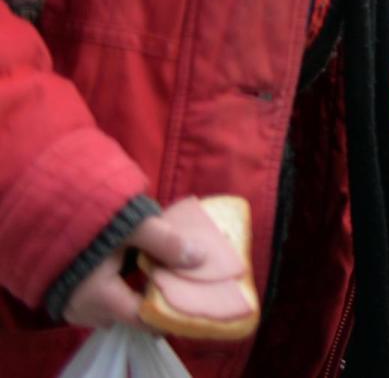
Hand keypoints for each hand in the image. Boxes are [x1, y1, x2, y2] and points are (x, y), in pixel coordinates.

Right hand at [62, 212, 203, 329]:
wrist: (49, 208)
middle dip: (153, 300)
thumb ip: (166, 243)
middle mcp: (83, 309)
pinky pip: (101, 300)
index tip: (189, 297)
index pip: (142, 318)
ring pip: (115, 308)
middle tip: (177, 281)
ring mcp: (73, 304)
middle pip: (129, 315)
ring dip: (135, 293)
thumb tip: (200, 258)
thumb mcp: (134, 226)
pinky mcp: (69, 294)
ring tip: (158, 272)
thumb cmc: (91, 219)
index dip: (168, 311)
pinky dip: (119, 288)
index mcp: (99, 297)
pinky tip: (133, 268)